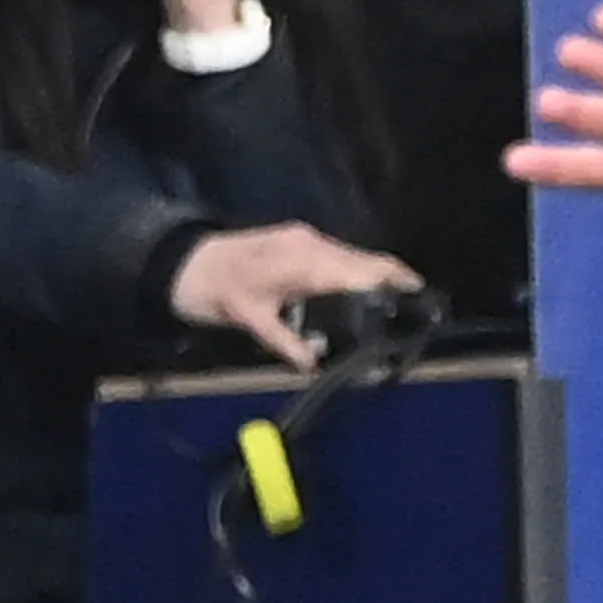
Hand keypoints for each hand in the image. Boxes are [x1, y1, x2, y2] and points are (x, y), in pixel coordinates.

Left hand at [168, 223, 420, 365]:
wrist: (181, 263)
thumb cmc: (213, 291)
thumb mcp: (250, 321)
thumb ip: (287, 344)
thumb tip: (316, 365)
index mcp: (304, 260)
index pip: (363, 268)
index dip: (395, 280)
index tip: (420, 296)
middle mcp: (310, 242)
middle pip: (366, 260)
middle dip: (393, 281)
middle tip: (414, 310)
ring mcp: (304, 237)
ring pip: (353, 256)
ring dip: (373, 277)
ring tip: (392, 306)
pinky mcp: (298, 238)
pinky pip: (337, 254)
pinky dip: (352, 272)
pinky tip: (358, 293)